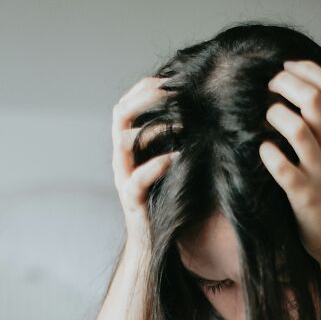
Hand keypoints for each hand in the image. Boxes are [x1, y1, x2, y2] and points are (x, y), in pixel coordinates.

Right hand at [111, 75, 179, 243]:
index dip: (143, 88)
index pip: (125, 105)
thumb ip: (174, 140)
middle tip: (170, 90)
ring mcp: (123, 177)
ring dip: (151, 126)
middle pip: (120, 114)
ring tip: (180, 120)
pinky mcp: (132, 199)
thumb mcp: (169, 163)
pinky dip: (157, 164)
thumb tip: (201, 110)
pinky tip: (176, 157)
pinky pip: (138, 178)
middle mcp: (121, 158)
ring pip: (123, 141)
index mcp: (128, 146)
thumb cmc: (166, 199)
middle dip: (144, 98)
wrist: (152, 242)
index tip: (167, 77)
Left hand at [260, 60, 320, 265]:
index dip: (308, 70)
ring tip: (266, 116)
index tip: (287, 66)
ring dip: (276, 115)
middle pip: (314, 101)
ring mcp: (320, 172)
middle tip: (269, 84)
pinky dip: (269, 154)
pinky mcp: (304, 195)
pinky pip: (282, 168)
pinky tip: (263, 149)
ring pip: (298, 129)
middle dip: (286, 84)